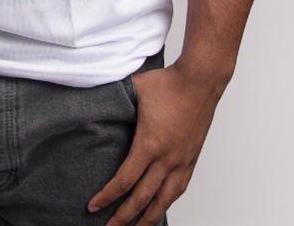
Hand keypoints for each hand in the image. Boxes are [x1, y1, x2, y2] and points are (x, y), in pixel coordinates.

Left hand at [87, 64, 220, 224]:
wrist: (200, 80)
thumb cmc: (168, 83)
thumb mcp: (134, 89)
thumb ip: (115, 98)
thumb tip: (95, 100)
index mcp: (150, 145)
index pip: (124, 181)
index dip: (107, 197)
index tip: (93, 206)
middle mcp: (167, 159)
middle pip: (142, 199)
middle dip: (123, 217)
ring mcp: (181, 161)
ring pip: (163, 200)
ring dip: (148, 218)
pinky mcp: (191, 158)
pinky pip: (179, 188)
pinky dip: (167, 202)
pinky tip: (160, 206)